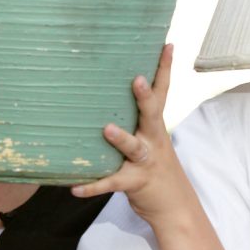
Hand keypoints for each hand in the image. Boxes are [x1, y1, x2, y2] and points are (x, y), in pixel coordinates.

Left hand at [71, 45, 191, 222]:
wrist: (174, 205)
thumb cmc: (156, 164)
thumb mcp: (152, 138)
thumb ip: (136, 117)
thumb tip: (111, 88)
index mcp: (156, 125)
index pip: (163, 92)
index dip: (165, 68)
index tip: (167, 45)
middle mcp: (154, 139)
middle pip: (151, 114)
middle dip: (145, 97)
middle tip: (137, 80)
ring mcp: (146, 161)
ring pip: (134, 148)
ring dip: (121, 139)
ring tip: (107, 130)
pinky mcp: (135, 182)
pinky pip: (112, 183)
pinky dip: (93, 186)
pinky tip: (75, 188)